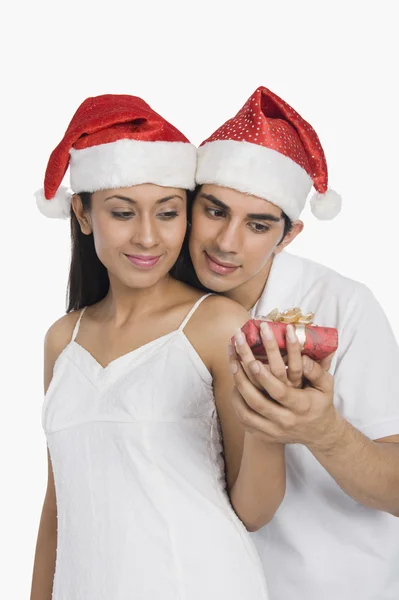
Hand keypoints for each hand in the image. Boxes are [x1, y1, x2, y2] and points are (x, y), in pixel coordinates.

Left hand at [230, 330, 338, 450]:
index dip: (265, 378)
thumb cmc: (320, 402)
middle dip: (243, 379)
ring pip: (246, 413)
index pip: (280, 393)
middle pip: (258, 402)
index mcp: (301, 406)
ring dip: (236, 389)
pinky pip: (244, 420)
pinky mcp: (264, 435)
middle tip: (235, 360)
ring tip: (232, 367)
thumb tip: (303, 357)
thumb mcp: (326, 386)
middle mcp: (286, 420)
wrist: (318, 432)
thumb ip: (316, 371)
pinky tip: (235, 385)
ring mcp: (273, 430)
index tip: (253, 362)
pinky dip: (236, 403)